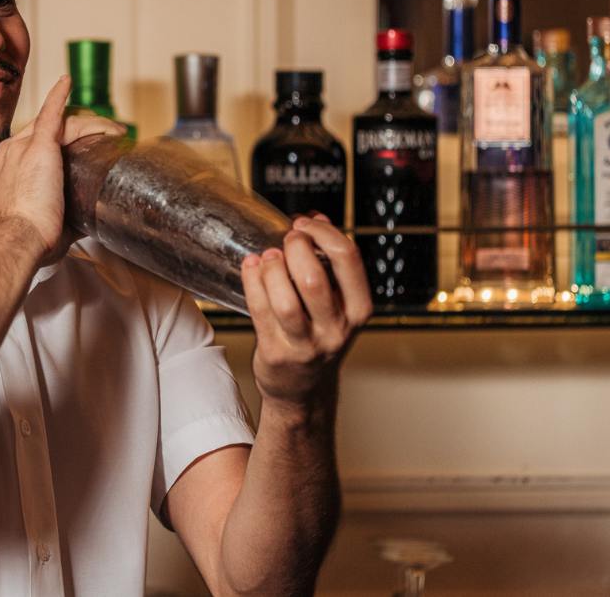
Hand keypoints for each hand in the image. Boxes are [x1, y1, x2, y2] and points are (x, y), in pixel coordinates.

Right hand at [0, 77, 124, 264]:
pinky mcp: (39, 147)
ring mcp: (20, 148)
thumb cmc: (24, 242)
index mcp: (2, 172)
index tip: (64, 161)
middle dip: (68, 134)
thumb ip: (61, 216)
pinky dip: (59, 96)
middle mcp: (7, 153)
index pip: (27, 149)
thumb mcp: (38, 226)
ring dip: (83, 125)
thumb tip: (84, 221)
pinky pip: (51, 114)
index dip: (50, 150)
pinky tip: (68, 82)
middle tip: (96, 143)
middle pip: (40, 131)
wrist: (16, 241)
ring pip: (55, 125)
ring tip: (107, 130)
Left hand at [240, 214, 372, 411]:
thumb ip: (329, 261)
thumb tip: (316, 219)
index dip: (323, 233)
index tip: (305, 225)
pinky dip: (252, 281)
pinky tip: (251, 266)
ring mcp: (306, 344)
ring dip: (271, 269)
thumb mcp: (337, 302)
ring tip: (267, 256)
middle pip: (314, 278)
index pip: (348, 259)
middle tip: (286, 239)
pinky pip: (260, 311)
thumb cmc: (319, 334)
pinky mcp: (276, 352)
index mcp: (358, 309)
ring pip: (285, 299)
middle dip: (295, 248)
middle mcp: (336, 329)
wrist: (304, 389)